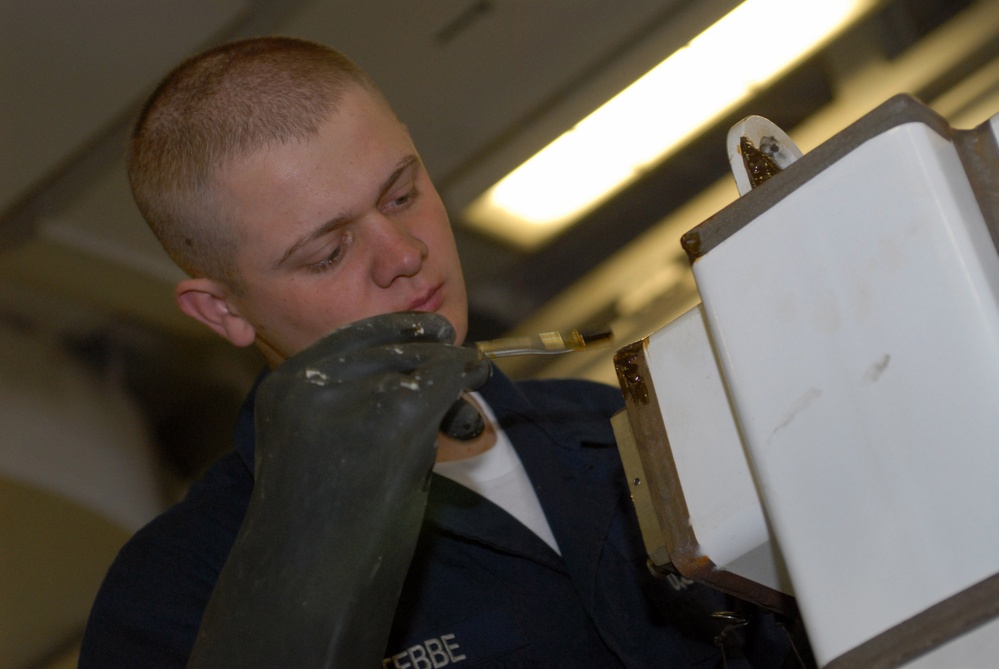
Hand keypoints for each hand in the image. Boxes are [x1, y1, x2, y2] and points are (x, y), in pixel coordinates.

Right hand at [188, 312, 490, 668]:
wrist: (308, 582)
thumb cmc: (320, 527)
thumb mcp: (319, 446)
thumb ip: (353, 403)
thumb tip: (420, 367)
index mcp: (285, 386)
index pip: (350, 339)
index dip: (397, 330)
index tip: (431, 330)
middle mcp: (310, 382)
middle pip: (389, 346)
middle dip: (429, 356)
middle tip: (460, 364)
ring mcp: (351, 396)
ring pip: (421, 359)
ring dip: (451, 371)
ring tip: (470, 384)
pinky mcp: (394, 416)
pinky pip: (444, 376)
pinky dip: (467, 372)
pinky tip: (479, 372)